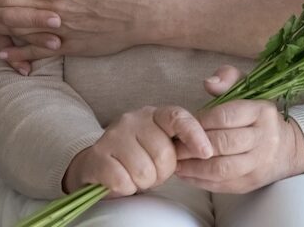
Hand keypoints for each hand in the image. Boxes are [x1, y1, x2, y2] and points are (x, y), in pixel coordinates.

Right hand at [63, 106, 212, 197]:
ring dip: (144, 182)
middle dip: (162, 172)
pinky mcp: (97, 156)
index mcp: (154, 114)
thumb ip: (179, 142)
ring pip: (144, 171)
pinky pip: (123, 181)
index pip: (178, 117)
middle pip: (164, 154)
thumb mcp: (159, 142)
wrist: (97, 162)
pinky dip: (126, 188)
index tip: (206, 152)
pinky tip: (122, 180)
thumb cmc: (137, 154)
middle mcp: (133, 120)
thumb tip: (205, 152)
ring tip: (136, 175)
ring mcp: (113, 136)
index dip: (195, 134)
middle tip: (152, 171)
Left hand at [175, 66, 303, 192]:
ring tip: (176, 163)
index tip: (185, 124)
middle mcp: (263, 138)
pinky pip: (222, 184)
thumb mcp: (249, 89)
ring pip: (221, 168)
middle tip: (173, 146)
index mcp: (261, 111)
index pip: (225, 116)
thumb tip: (208, 83)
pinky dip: (200, 181)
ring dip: (194, 167)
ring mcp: (258, 163)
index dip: (201, 121)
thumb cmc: (259, 115)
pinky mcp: (251, 183)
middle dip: (192, 146)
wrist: (287, 147)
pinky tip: (186, 175)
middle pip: (222, 143)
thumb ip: (228, 78)